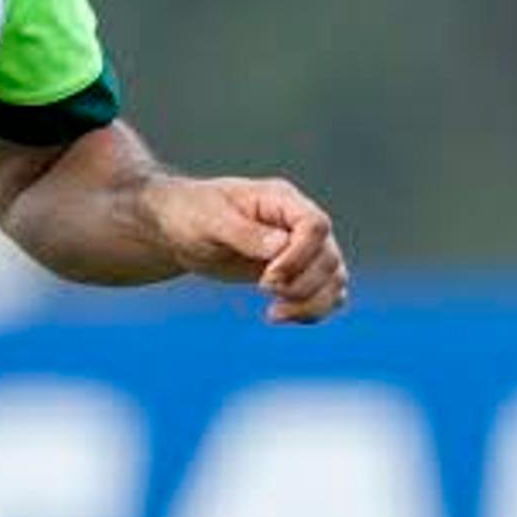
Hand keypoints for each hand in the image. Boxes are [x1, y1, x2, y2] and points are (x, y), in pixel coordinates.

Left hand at [149, 174, 348, 323]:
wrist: (182, 229)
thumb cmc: (192, 214)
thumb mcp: (209, 219)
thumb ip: (244, 232)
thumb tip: (280, 246)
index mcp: (281, 200)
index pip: (315, 226)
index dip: (299, 257)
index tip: (266, 278)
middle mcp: (299, 224)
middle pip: (328, 257)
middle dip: (300, 284)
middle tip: (262, 289)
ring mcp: (302, 249)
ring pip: (334, 279)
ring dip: (312, 303)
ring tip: (274, 314)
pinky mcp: (297, 273)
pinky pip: (326, 294)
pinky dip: (313, 310)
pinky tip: (282, 316)